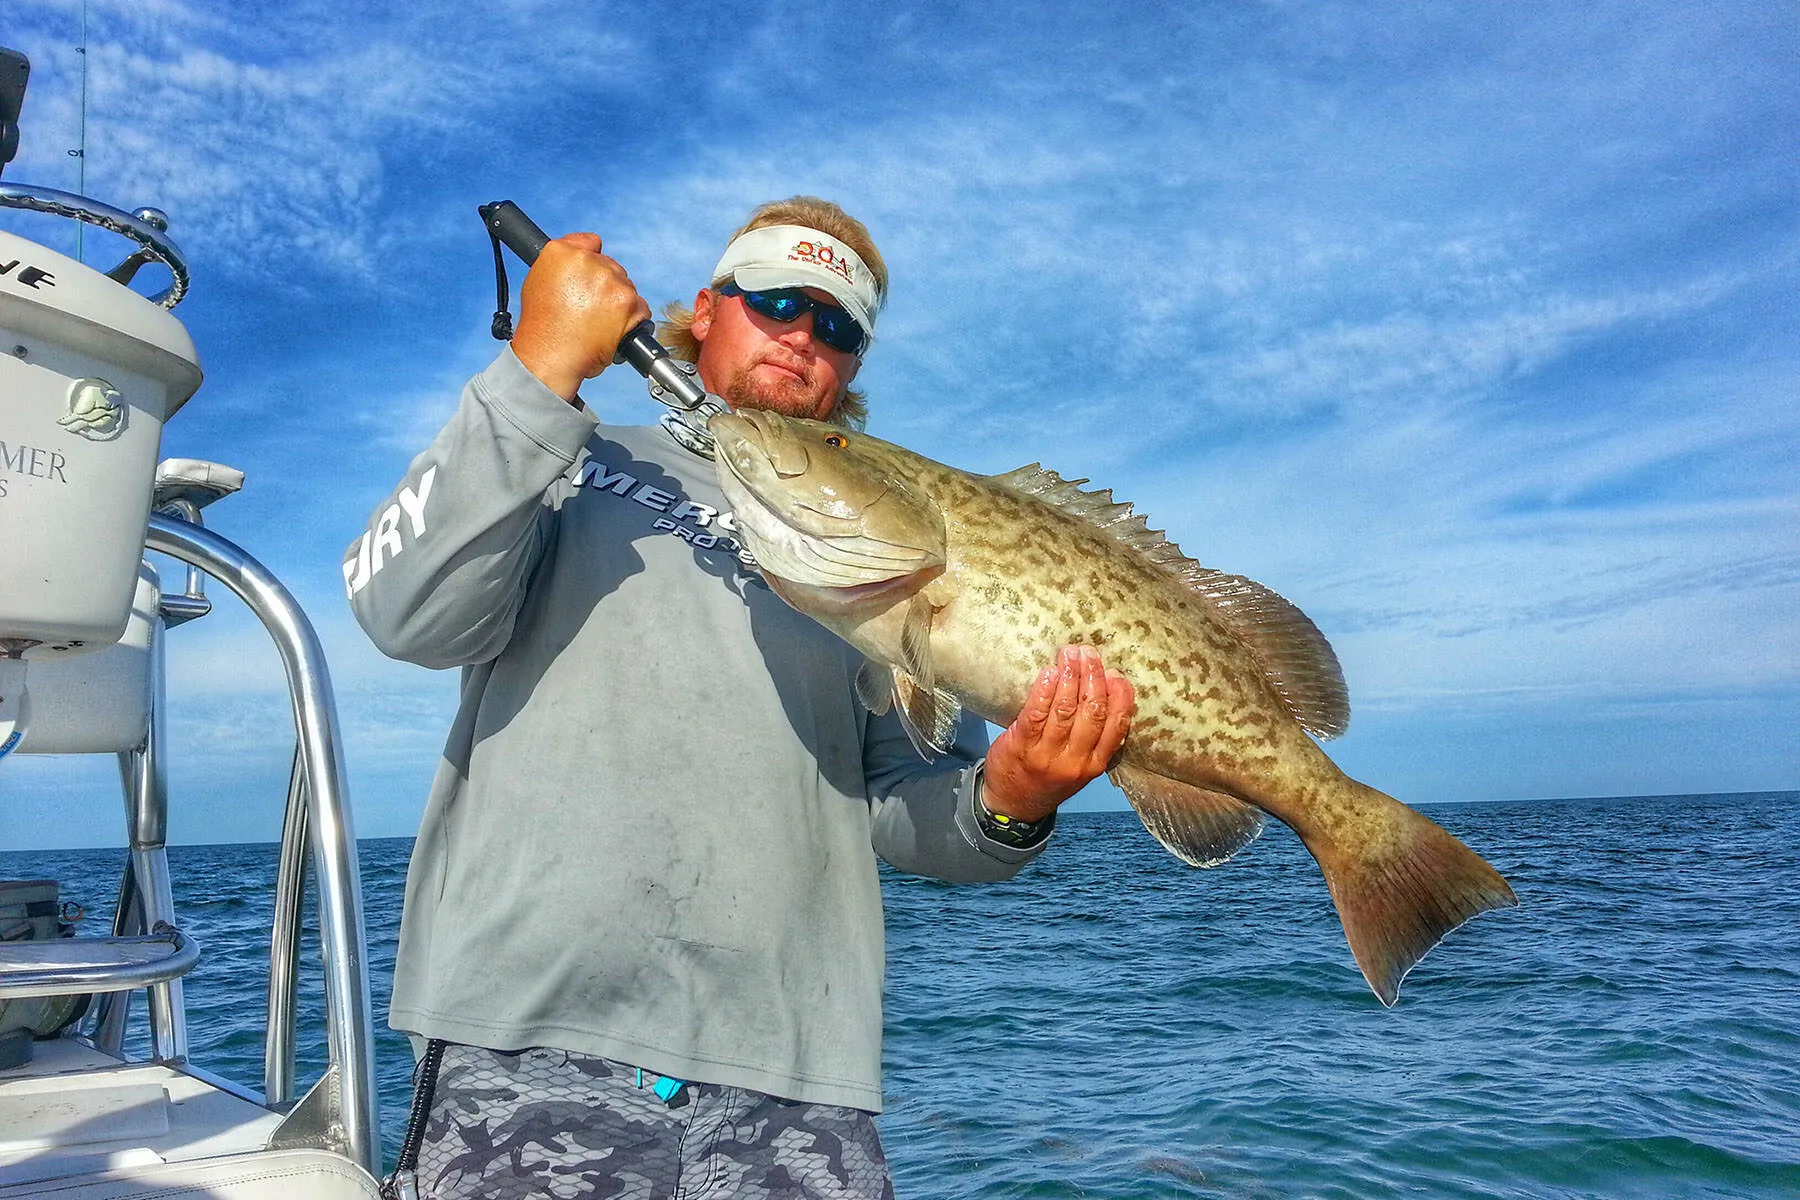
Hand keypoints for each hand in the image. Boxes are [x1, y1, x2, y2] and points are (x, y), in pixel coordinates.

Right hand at [512, 233, 653, 401]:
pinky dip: (633, 320)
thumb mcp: (538, 284)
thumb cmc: (542, 328)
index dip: (593, 261)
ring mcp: (609, 279)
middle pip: (612, 267)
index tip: (591, 277)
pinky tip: (614, 332)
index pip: (592, 242)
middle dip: (607, 287)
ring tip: (599, 325)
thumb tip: (581, 259)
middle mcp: (587, 260)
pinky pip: (641, 307)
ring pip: (627, 287)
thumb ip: (561, 266)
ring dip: (620, 304)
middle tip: (592, 311)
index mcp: (561, 252)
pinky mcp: (627, 301)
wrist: (550, 356)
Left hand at [982, 645, 1134, 822]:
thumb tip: (1103, 688)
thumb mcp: (1080, 766)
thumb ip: (1093, 738)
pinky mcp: (1021, 745)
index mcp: (1095, 764)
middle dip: (1093, 677)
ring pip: (1065, 709)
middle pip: (1093, 712)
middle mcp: (1074, 760)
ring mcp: (1047, 753)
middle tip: (1089, 653)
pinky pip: (1036, 713)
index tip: (1116, 673)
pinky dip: (1044, 690)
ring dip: (1070, 676)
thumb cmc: (1048, 778)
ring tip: (1070, 653)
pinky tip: (1049, 672)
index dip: (1120, 696)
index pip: (1117, 726)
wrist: (1013, 804)